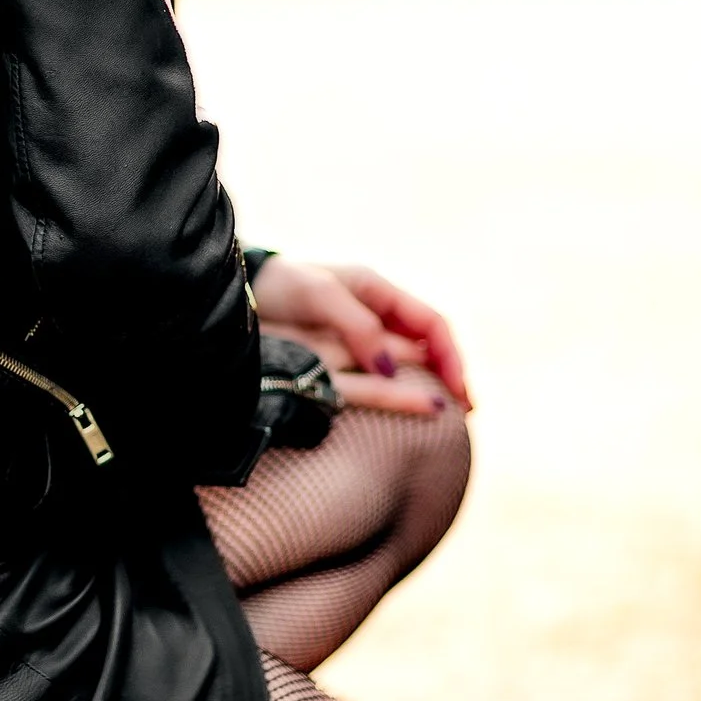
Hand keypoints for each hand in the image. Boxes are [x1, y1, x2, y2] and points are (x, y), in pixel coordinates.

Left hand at [248, 257, 470, 417]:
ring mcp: (353, 348)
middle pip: (424, 351)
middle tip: (467, 407)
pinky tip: (414, 412)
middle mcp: (371, 321)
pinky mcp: (330, 369)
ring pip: (403, 372)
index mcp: (376, 292)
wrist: (233, 293)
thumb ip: (357, 325)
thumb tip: (390, 367)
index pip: (429, 323)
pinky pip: (369, 388)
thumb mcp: (318, 293)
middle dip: (450, 376)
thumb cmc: (278, 285)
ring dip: (428, 391)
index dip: (449, 353)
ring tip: (453, 415)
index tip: (459, 384)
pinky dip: (394, 400)